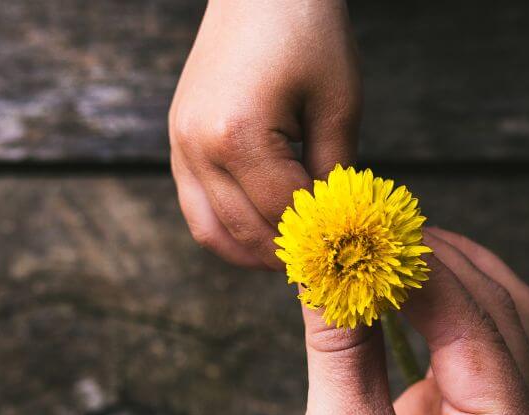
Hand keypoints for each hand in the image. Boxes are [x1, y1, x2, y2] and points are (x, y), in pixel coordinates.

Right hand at [169, 0, 360, 268]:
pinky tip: (265, 233)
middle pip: (246, 232)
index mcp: (239, 136)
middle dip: (288, 255)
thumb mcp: (338, 104)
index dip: (321, 239)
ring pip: (212, 232)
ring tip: (294, 258)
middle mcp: (198, 146)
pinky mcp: (177, 140)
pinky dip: (229, 230)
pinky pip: (197, 208)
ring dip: (254, 254)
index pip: (285, 214)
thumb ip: (335, 174)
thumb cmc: (308, 33)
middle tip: (326, 267)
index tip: (350, 256)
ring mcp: (180, 144)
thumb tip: (337, 229)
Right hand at [247, 229, 528, 414]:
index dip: (420, 264)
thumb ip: (342, 338)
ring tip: (377, 239)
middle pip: (501, 313)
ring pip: (488, 324)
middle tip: (372, 217)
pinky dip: (424, 314)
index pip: (475, 326)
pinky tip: (382, 284)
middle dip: (436, 261)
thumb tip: (329, 250)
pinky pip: (458, 352)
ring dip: (437, 279)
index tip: (367, 216)